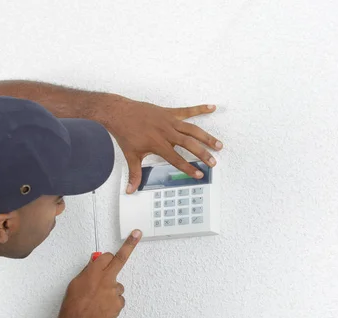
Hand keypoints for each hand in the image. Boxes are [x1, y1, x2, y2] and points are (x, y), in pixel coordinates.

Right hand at [58, 229, 141, 317]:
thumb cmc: (73, 304)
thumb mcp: (75, 283)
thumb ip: (88, 271)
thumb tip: (95, 263)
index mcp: (94, 272)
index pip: (106, 256)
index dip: (106, 257)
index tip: (114, 251)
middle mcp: (106, 279)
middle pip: (119, 259)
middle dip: (129, 245)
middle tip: (137, 234)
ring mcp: (114, 292)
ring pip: (117, 285)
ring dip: (111, 289)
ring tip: (98, 300)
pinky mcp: (119, 303)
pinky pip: (118, 299)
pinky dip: (112, 302)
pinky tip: (102, 307)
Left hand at [104, 97, 222, 193]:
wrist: (119, 113)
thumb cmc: (125, 133)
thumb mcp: (130, 155)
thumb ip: (134, 173)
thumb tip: (130, 189)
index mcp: (157, 144)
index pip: (176, 159)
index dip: (188, 168)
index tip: (199, 174)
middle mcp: (166, 132)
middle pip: (189, 144)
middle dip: (202, 154)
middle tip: (213, 162)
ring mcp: (169, 121)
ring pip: (192, 129)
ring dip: (206, 137)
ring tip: (218, 144)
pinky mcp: (169, 112)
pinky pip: (187, 110)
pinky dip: (200, 109)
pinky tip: (212, 108)